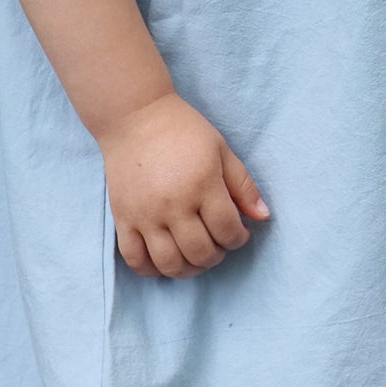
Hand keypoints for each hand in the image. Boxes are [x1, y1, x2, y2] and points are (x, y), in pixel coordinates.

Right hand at [101, 93, 269, 277]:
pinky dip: (151, 269)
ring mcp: (145, 215)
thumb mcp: (221, 150)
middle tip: (217, 243)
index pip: (228, 231)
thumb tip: (263, 217)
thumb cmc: (183, 131)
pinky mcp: (123, 218)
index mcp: (203, 185)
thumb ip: (243, 185)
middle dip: (217, 255)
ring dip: (189, 269)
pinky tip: (164, 260)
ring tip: (194, 256)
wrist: (134, 117)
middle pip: (201, 253)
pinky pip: (135, 260)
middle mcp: (174, 205)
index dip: (239, 239)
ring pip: (170, 264)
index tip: (238, 232)